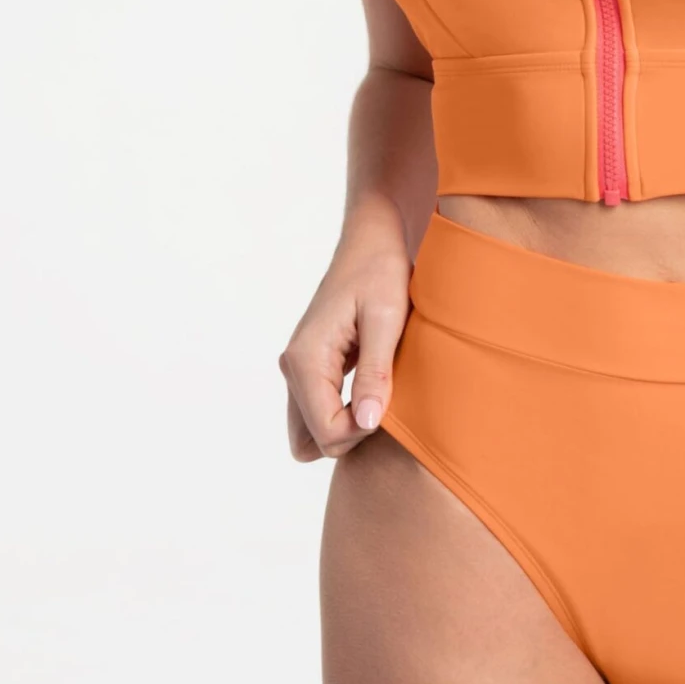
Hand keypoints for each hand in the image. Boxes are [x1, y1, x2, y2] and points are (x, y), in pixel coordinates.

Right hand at [278, 234, 412, 459]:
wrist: (371, 241)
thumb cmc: (381, 272)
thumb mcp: (387, 319)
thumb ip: (375, 373)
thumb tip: (367, 423)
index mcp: (307, 358)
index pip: (326, 432)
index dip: (362, 432)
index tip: (391, 404)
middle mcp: (293, 367)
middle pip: (309, 441)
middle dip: (350, 436)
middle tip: (384, 403)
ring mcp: (299, 368)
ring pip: (309, 432)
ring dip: (344, 428)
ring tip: (378, 397)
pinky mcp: (311, 366)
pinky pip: (317, 410)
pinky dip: (341, 414)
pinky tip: (372, 391)